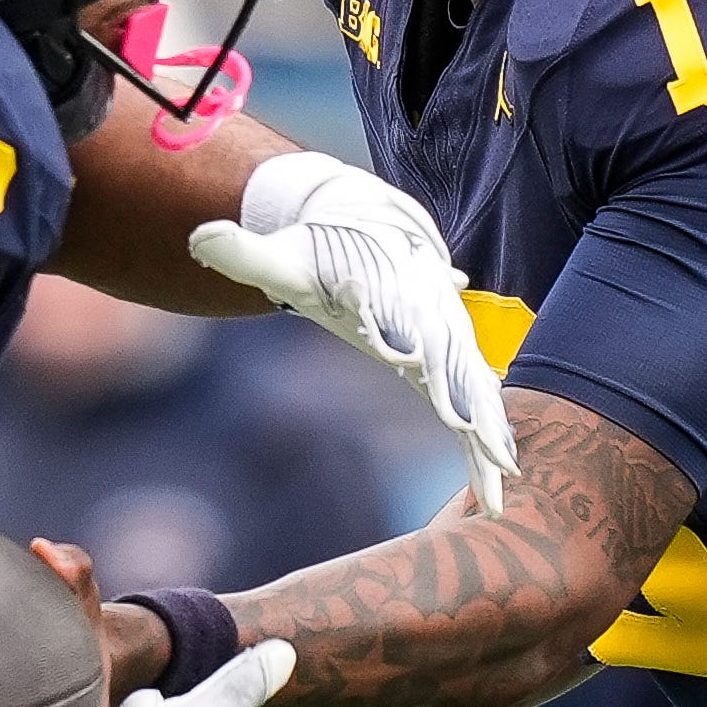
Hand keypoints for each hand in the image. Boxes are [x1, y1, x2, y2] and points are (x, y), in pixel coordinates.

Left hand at [189, 152, 509, 512]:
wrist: (364, 228)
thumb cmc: (318, 250)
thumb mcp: (278, 256)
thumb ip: (243, 252)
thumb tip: (203, 238)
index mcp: (391, 298)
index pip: (411, 330)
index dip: (425, 356)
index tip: (440, 392)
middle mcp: (424, 320)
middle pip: (456, 368)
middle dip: (475, 408)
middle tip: (491, 452)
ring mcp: (440, 342)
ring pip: (473, 389)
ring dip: (490, 432)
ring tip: (503, 478)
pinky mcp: (443, 359)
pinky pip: (471, 399)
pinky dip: (486, 432)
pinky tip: (498, 474)